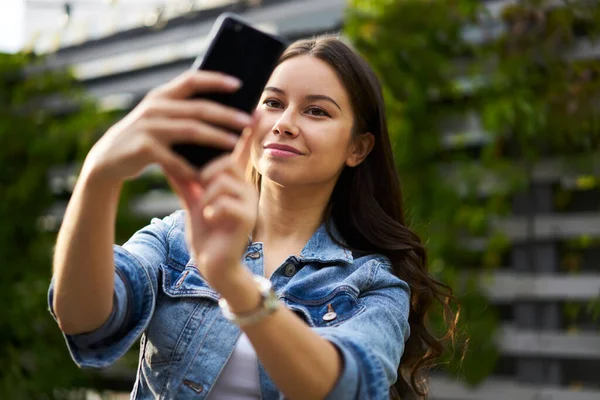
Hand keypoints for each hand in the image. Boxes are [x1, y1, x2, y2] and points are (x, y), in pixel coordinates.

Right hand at [81, 70, 252, 184]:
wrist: (107, 159)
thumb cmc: (145, 138)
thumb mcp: (159, 118)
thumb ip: (182, 111)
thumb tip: (221, 108)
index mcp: (161, 96)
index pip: (192, 80)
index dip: (215, 80)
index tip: (239, 84)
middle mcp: (155, 107)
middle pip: (199, 108)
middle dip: (227, 114)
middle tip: (248, 121)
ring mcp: (148, 127)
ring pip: (191, 130)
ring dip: (216, 137)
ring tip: (235, 144)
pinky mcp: (143, 149)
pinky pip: (175, 160)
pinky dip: (192, 169)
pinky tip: (206, 176)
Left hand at [165, 120, 258, 290]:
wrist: (213, 265)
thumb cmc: (206, 232)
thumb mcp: (193, 201)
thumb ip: (185, 178)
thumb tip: (168, 154)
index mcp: (234, 181)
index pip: (237, 151)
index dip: (244, 130)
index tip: (255, 108)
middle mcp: (246, 188)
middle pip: (225, 162)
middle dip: (205, 174)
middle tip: (198, 191)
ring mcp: (249, 203)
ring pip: (222, 180)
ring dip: (205, 195)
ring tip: (205, 210)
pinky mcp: (247, 218)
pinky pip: (224, 201)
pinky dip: (210, 209)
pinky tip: (210, 219)